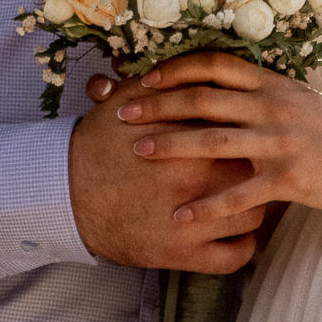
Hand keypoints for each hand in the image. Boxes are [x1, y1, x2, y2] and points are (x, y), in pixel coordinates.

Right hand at [68, 83, 265, 272]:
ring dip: (254, 205)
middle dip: (255, 165)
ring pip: (253, 213)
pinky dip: (243, 246)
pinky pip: (236, 255)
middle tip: (252, 163)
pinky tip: (237, 233)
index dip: (245, 130)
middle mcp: (196, 178)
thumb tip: (183, 66)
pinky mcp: (185, 256)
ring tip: (247, 198)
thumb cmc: (97, 145)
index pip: (238, 130)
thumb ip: (158, 83)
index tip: (246, 132)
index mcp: (187, 137)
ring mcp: (193, 221)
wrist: (66, 195)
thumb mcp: (123, 103)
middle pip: (254, 169)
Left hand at [111, 51, 321, 225]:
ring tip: (136, 152)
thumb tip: (218, 87)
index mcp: (271, 84)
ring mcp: (280, 142)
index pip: (214, 65)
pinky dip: (206, 206)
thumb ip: (259, 92)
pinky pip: (238, 195)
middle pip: (202, 99)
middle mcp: (271, 106)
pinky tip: (180, 216)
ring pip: (213, 141)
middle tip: (121, 112)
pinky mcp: (288, 179)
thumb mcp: (297, 98)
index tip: (145, 77)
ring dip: (170, 146)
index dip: (176, 68)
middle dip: (157, 105)